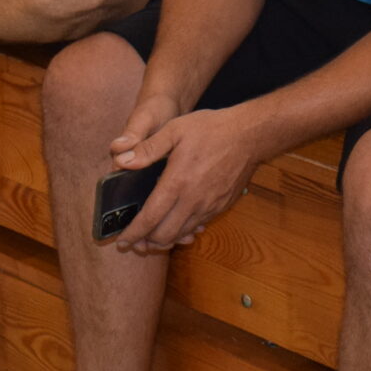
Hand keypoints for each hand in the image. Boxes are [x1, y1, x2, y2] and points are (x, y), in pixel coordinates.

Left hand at [108, 103, 262, 253]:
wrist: (249, 136)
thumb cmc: (211, 129)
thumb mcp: (174, 130)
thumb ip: (147, 148)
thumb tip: (121, 161)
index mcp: (178, 182)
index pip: (150, 218)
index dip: (133, 233)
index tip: (121, 241)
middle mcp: (193, 200)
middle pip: (164, 235)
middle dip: (146, 242)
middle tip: (133, 240)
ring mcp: (209, 206)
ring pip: (181, 234)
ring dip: (164, 240)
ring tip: (150, 237)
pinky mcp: (220, 207)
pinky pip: (196, 227)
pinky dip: (182, 231)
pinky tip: (175, 224)